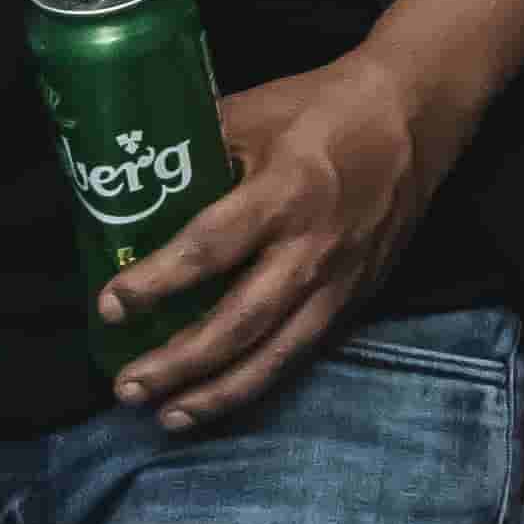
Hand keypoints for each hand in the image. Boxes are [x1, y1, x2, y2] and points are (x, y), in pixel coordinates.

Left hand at [92, 46, 455, 432]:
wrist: (413, 118)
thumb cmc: (323, 107)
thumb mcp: (253, 111)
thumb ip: (196, 148)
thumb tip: (132, 176)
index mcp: (283, 193)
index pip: (210, 248)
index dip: (157, 282)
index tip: (110, 305)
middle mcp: (311, 249)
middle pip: (238, 322)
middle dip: (179, 361)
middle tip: (126, 386)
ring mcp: (338, 283)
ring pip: (274, 356)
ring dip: (217, 393)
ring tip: (166, 416)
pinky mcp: (355, 301)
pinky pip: (300, 353)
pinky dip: (258, 383)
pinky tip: (219, 400)